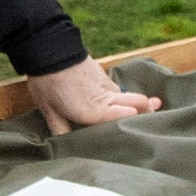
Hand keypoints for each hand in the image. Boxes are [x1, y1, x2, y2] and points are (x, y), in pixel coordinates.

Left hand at [25, 58, 160, 133]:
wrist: (50, 48)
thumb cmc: (48, 82)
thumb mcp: (49, 111)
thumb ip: (61, 130)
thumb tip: (65, 148)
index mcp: (95, 110)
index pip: (129, 115)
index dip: (134, 125)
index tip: (132, 136)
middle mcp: (107, 97)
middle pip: (140, 103)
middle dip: (147, 112)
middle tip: (146, 124)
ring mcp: (108, 85)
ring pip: (130, 96)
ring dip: (136, 105)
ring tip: (135, 116)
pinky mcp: (104, 76)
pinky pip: (118, 90)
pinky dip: (121, 98)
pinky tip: (113, 104)